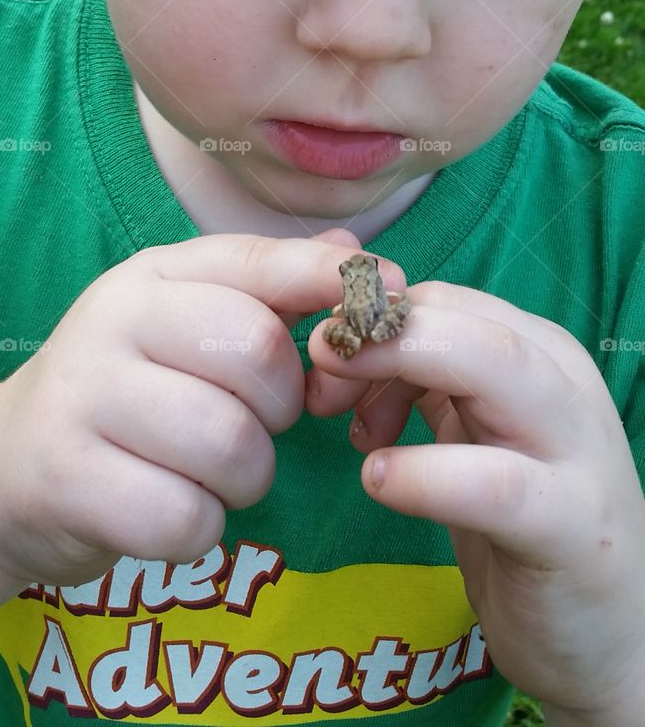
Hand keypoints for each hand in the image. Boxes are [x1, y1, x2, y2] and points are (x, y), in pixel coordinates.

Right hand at [0, 231, 353, 587]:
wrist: (6, 464)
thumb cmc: (124, 390)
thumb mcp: (184, 322)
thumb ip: (267, 288)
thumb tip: (356, 251)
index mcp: (150, 274)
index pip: (256, 262)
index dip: (331, 282)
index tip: (393, 294)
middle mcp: (112, 320)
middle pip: (260, 359)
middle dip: (280, 408)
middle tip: (251, 424)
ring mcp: (83, 398)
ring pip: (231, 445)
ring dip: (244, 477)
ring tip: (211, 472)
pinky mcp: (66, 480)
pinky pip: (186, 517)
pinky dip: (199, 527)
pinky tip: (170, 508)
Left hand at [307, 257, 644, 715]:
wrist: (611, 631)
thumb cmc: (528, 521)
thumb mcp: (475, 432)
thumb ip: (426, 381)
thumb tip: (339, 344)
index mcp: (536, 352)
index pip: (442, 299)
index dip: (370, 320)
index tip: (324, 365)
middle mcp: (561, 383)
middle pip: (464, 317)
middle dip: (379, 328)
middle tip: (319, 363)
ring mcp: (575, 451)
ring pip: (494, 367)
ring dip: (402, 369)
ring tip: (344, 419)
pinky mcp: (571, 527)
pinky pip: (496, 483)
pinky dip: (429, 474)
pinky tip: (381, 481)